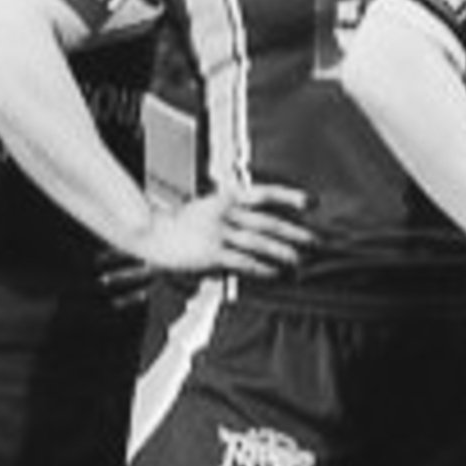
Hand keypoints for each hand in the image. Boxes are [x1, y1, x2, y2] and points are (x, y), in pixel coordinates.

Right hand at [135, 183, 311, 280]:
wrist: (150, 233)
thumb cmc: (181, 223)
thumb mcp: (208, 207)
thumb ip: (232, 210)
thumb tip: (262, 221)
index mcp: (225, 197)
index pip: (264, 193)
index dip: (289, 196)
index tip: (311, 202)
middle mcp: (224, 212)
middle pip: (268, 221)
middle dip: (295, 232)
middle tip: (315, 241)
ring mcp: (217, 231)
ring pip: (260, 242)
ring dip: (283, 252)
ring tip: (298, 260)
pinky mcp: (211, 252)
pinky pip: (243, 260)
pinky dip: (261, 267)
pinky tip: (274, 273)